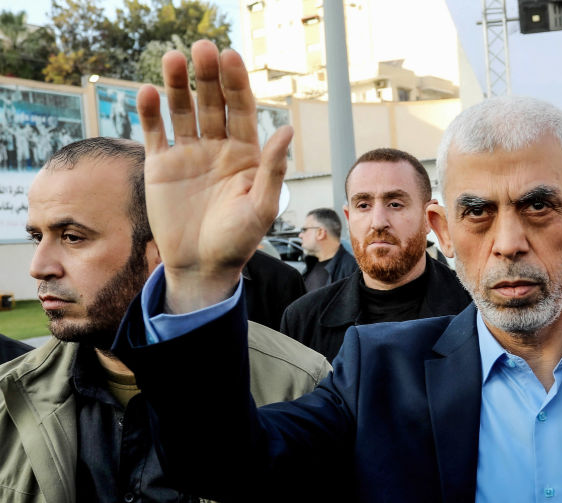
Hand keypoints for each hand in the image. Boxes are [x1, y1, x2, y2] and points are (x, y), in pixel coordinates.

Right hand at [136, 40, 292, 313]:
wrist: (202, 267)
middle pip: (212, 102)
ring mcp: (189, 154)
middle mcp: (218, 148)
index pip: (242, 109)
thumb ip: (272, 169)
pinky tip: (147, 92)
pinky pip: (155, 132)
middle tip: (202, 48)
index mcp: (247, 154)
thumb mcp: (261, 207)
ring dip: (176, 84)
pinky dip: (150, 112)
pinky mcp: (160, 166)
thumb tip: (287, 130)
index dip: (237, 83)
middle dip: (208, 76)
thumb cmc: (239, 241)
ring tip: (172, 58)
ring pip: (182, 110)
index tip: (231, 57)